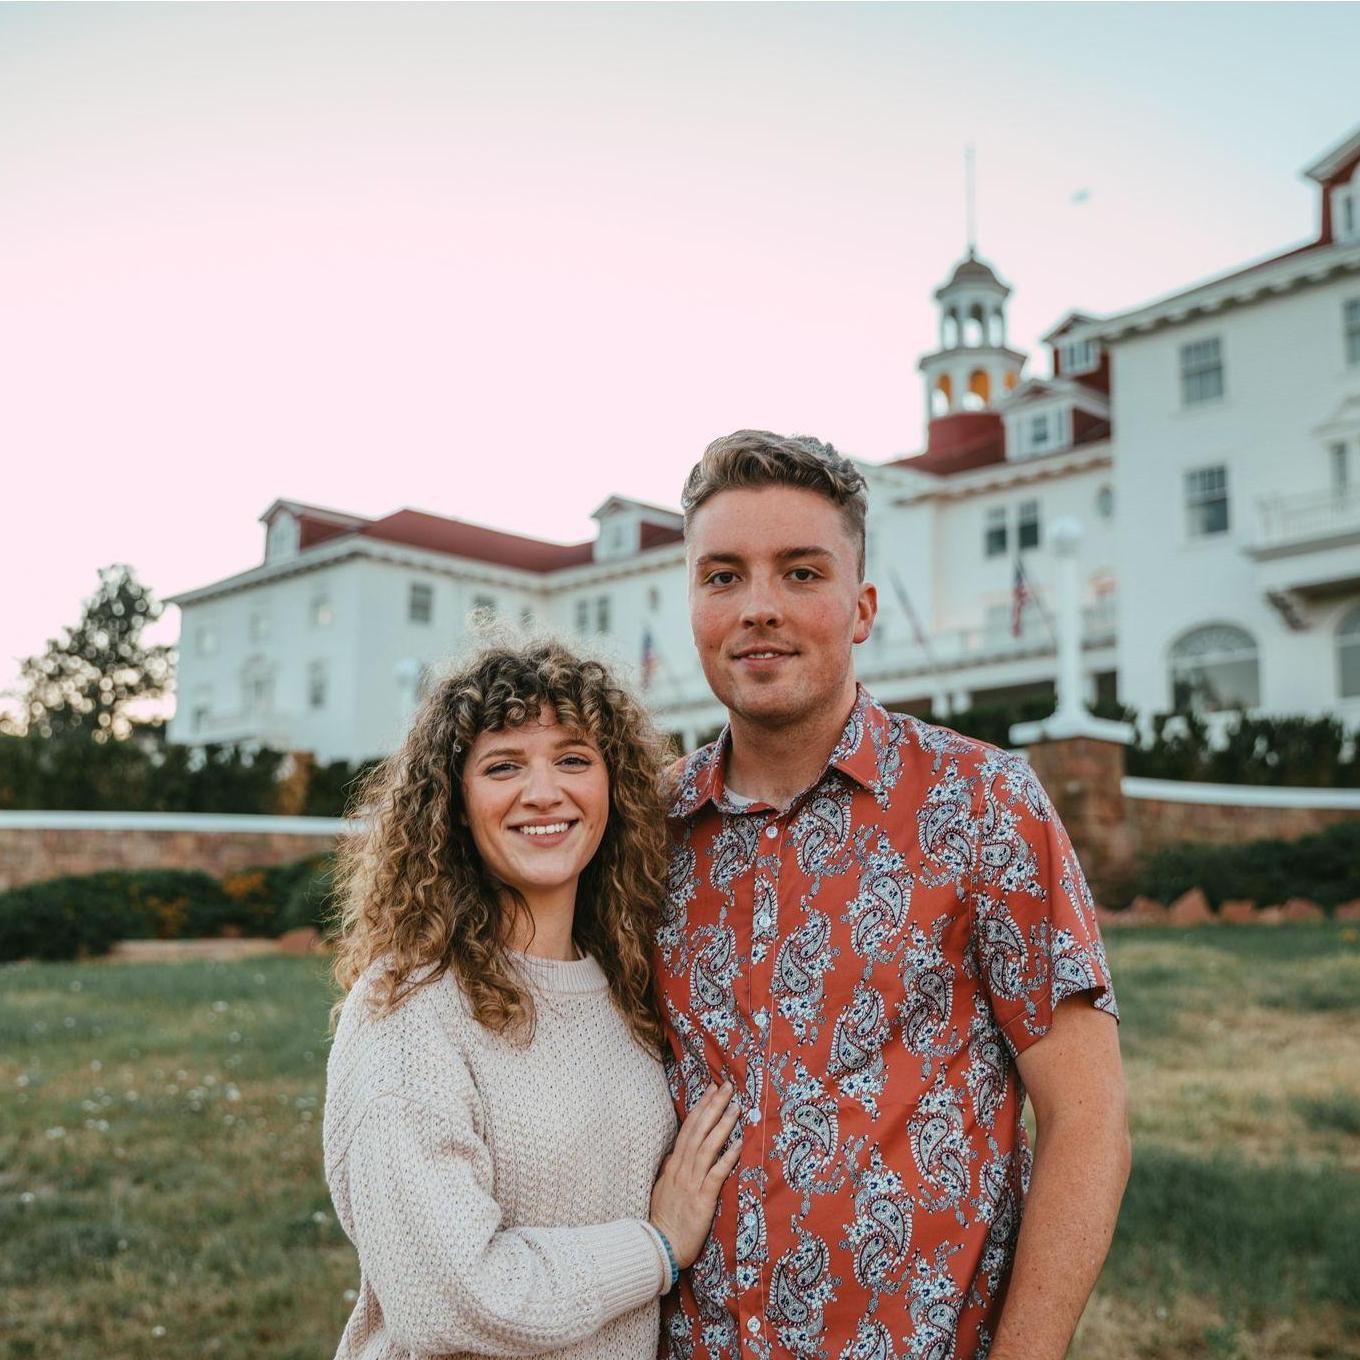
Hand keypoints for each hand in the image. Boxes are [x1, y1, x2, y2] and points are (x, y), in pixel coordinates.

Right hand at [649, 1081, 741, 1268]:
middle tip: (728, 1086)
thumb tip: (673, 1154)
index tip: (712, 1089)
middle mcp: (682, 1169)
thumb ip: (669, 1169)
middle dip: (713, 1106)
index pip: (688, 1128)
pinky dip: (726, 1158)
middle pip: (698, 1131)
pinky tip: (738, 1144)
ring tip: (736, 1107)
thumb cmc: (663, 1220)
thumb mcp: (662, 1188)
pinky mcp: (702, 1199)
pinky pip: (715, 1174)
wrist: (660, 1247)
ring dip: (722, 1125)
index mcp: (673, 1165)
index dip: (701, 1107)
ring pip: (707, 1147)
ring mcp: (691, 1183)